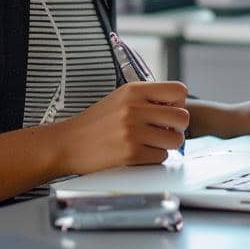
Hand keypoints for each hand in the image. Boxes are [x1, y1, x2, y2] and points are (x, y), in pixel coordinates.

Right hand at [54, 81, 188, 174]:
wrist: (67, 143)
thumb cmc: (95, 123)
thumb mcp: (120, 98)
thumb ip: (147, 99)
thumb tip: (178, 107)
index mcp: (133, 90)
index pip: (178, 90)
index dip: (179, 103)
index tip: (168, 111)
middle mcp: (134, 108)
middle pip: (182, 117)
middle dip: (176, 127)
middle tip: (163, 131)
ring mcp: (132, 131)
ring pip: (175, 140)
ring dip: (166, 145)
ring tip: (149, 143)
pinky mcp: (130, 153)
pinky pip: (161, 157)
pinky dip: (153, 158)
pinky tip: (138, 153)